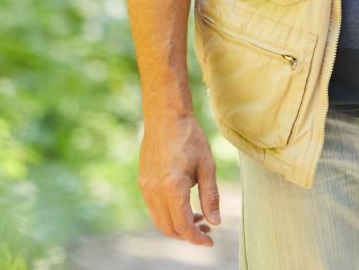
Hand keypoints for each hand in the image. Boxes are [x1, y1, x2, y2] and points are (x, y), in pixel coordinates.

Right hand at [137, 113, 221, 245]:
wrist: (165, 117)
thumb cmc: (190, 138)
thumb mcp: (207, 167)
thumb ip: (211, 197)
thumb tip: (215, 222)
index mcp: (172, 188)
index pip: (183, 226)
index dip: (197, 238)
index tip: (210, 241)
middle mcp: (155, 191)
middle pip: (169, 228)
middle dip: (188, 235)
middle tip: (207, 229)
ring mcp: (145, 187)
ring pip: (159, 220)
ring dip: (177, 226)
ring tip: (198, 218)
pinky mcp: (143, 182)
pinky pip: (154, 208)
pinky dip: (168, 214)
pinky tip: (184, 205)